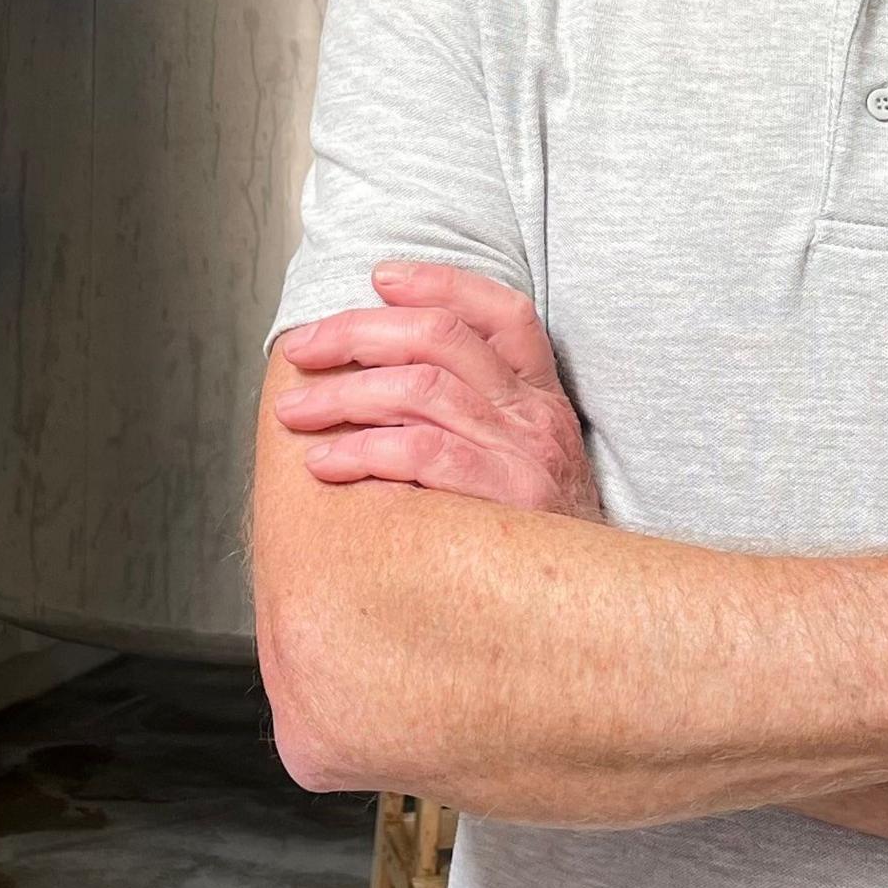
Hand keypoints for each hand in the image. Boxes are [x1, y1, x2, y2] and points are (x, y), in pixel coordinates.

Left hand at [272, 262, 600, 518]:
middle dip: (359, 333)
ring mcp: (525, 454)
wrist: (591, 610)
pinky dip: (365, 451)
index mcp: (542, 399)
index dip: (440, 283)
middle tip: (301, 350)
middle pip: (442, 338)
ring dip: (345, 393)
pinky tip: (326, 463)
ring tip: (295, 412)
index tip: (380, 277)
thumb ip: (477, 422)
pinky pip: (424, 452)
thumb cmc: (536, 541)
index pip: (504, 313)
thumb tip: (382, 387)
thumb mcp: (528, 466)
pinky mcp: (508, 498)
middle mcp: (536, 416)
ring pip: (422, 388)